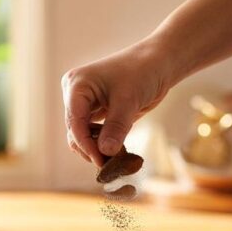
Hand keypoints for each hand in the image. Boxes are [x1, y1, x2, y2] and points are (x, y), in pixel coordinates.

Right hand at [62, 43, 171, 165]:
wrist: (157, 65)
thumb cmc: (141, 73)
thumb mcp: (129, 100)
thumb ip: (116, 127)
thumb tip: (105, 152)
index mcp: (76, 85)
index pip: (74, 122)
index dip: (86, 144)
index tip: (101, 161)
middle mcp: (76, 95)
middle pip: (76, 132)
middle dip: (92, 149)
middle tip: (111, 166)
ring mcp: (85, 105)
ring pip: (83, 136)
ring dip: (97, 150)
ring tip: (117, 160)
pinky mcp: (97, 113)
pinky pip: (95, 134)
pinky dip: (104, 145)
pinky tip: (118, 152)